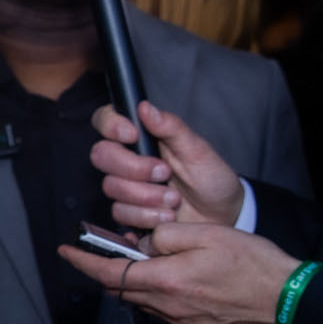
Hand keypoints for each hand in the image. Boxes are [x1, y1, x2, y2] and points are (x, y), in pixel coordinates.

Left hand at [58, 221, 296, 323]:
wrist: (284, 299)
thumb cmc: (251, 264)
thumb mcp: (205, 234)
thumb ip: (165, 236)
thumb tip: (143, 244)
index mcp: (165, 280)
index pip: (109, 272)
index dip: (82, 261)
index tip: (65, 250)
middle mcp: (166, 305)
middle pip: (118, 287)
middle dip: (102, 268)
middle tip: (98, 247)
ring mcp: (178, 318)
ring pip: (137, 297)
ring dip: (128, 278)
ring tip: (136, 255)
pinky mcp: (191, 323)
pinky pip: (157, 305)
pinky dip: (149, 288)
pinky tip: (162, 272)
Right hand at [87, 100, 243, 229]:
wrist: (221, 216)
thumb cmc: (211, 179)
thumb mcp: (198, 150)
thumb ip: (171, 127)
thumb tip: (146, 107)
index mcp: (142, 137)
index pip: (106, 120)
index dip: (111, 125)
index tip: (132, 135)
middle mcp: (128, 159)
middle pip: (101, 155)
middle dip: (134, 168)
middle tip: (164, 173)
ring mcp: (125, 185)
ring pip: (112, 186)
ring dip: (147, 196)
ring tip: (174, 199)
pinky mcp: (128, 210)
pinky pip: (121, 212)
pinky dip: (147, 215)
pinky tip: (167, 215)